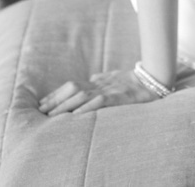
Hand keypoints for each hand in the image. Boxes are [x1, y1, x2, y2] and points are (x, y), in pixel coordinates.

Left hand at [38, 67, 157, 116]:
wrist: (153, 79)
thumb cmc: (134, 81)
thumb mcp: (114, 78)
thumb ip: (102, 79)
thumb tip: (91, 79)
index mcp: (97, 81)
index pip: (71, 86)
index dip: (56, 94)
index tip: (43, 102)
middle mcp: (99, 84)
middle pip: (72, 89)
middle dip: (55, 99)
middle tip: (41, 110)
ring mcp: (107, 90)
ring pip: (81, 95)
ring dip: (65, 105)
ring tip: (51, 114)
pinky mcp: (117, 97)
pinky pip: (98, 102)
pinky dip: (85, 108)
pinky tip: (75, 116)